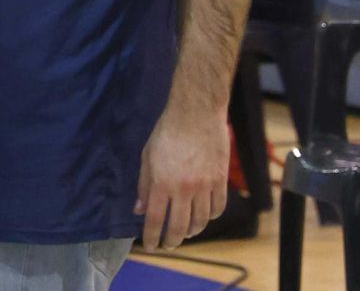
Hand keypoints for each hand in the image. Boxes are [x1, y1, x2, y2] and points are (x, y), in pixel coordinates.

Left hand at [135, 106, 228, 248]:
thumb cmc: (167, 131)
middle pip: (179, 227)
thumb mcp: (147, 157)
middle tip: (168, 244)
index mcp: (162, 183)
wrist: (196, 113)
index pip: (155, 220)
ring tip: (186, 232)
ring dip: (192, 231)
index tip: (149, 246)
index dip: (151, 237)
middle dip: (172, 240)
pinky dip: (210, 217)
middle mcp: (184, 189)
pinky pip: (217, 208)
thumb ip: (144, 185)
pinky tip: (204, 217)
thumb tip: (139, 209)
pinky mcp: (220, 180)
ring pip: (200, 221)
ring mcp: (204, 186)